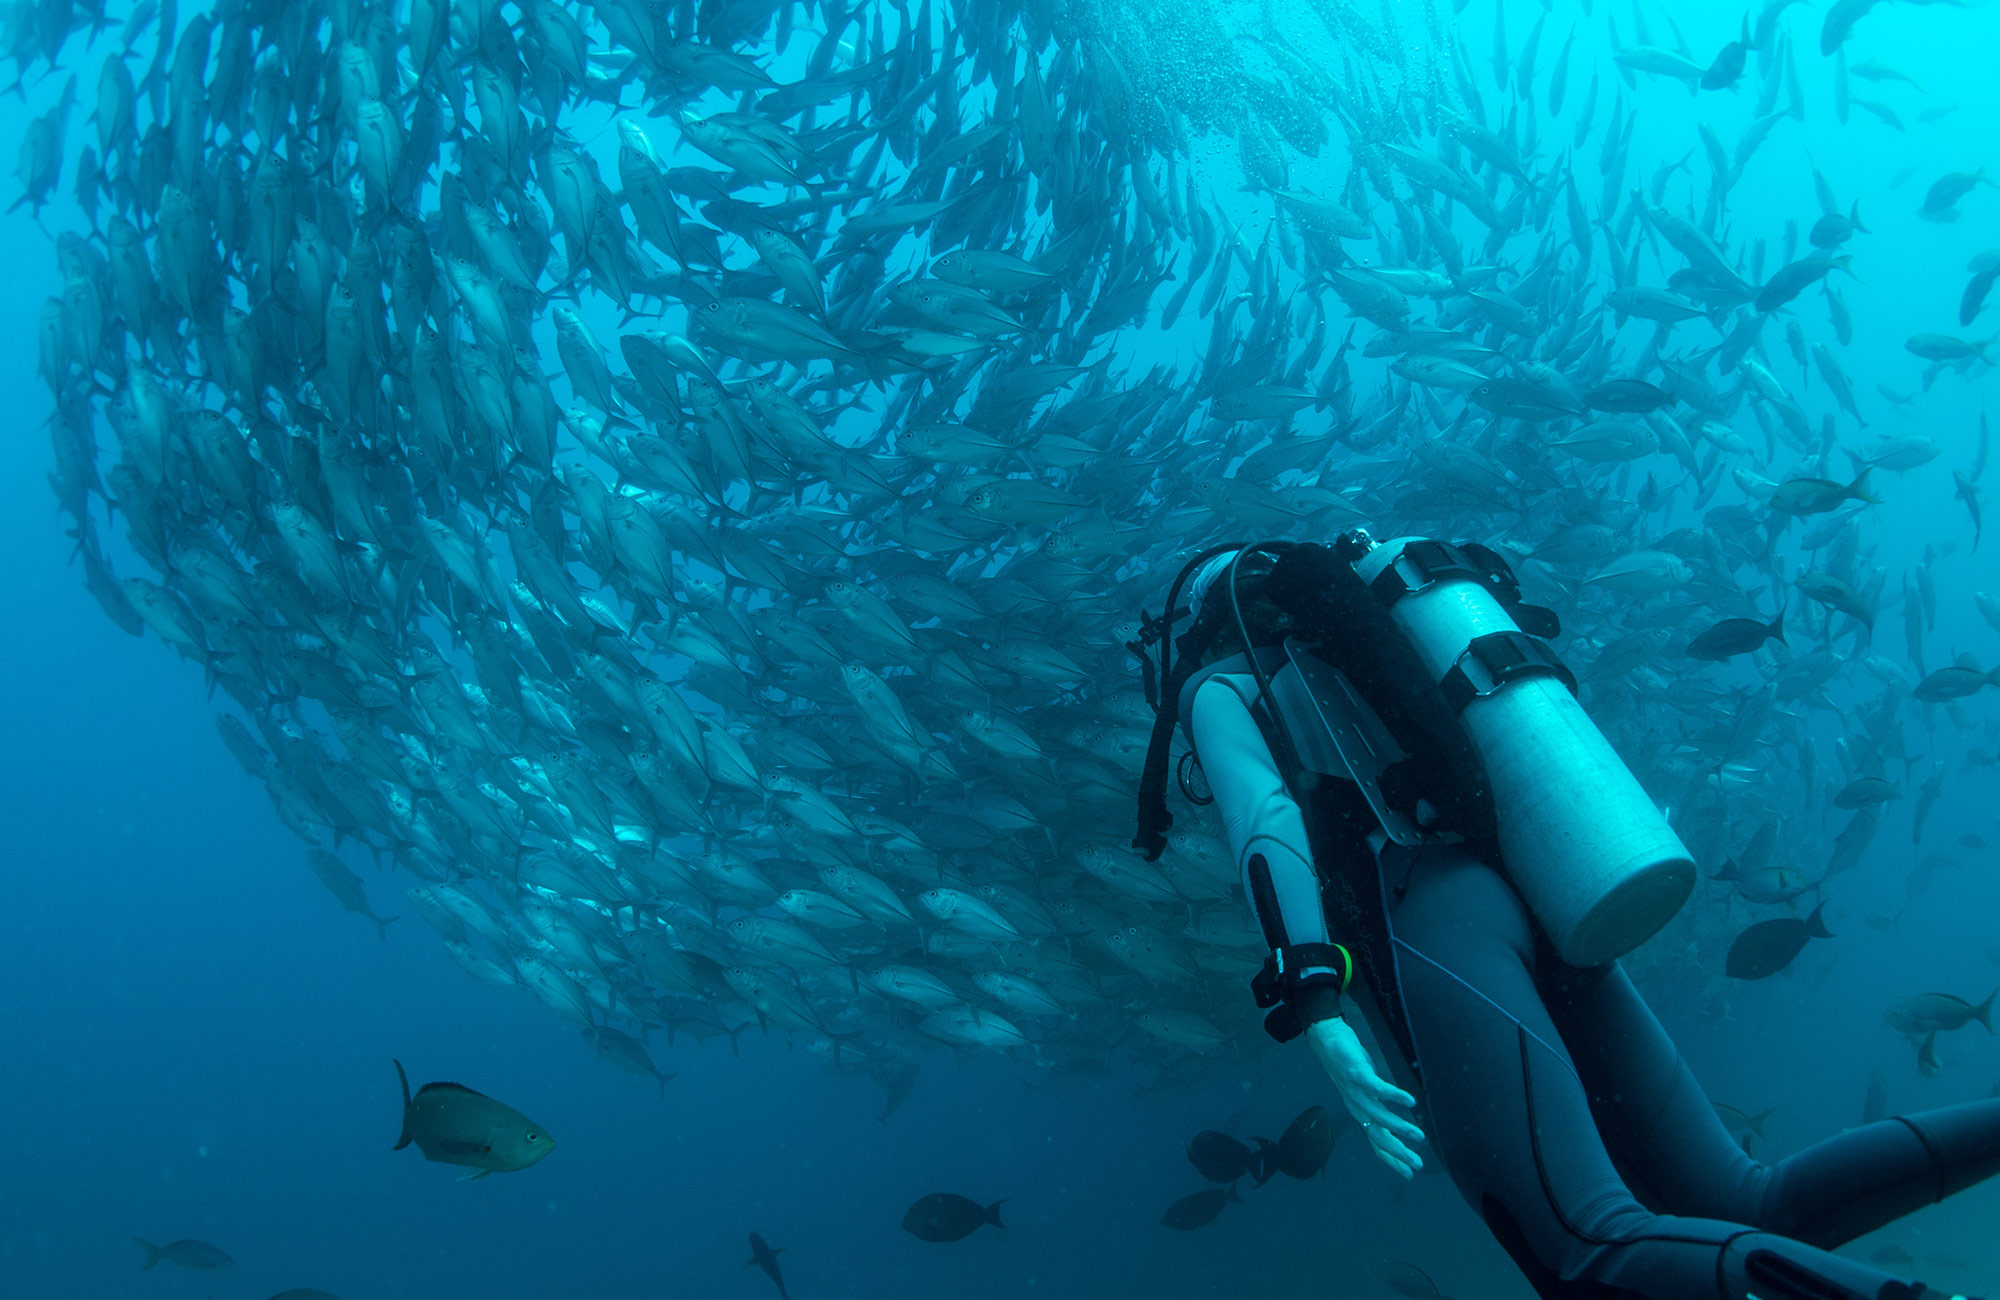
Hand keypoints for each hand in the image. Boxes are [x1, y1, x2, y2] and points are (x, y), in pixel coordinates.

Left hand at [1304, 1016, 1424, 1178]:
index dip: (1392, 1159)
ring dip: (1399, 1128)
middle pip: (1378, 1136)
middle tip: (1417, 1164)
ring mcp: (1356, 1092)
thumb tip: (1396, 1120)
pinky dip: (1393, 1096)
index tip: (1410, 1173)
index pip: (1377, 1142)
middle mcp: (1358, 1107)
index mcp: (1361, 1113)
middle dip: (1398, 1152)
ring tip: (1419, 1136)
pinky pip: (1376, 1087)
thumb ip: (1380, 1106)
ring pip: (1378, 1116)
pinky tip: (1410, 1101)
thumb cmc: (1352, 1067)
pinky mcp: (1357, 1074)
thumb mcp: (1367, 1092)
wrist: (1327, 1040)